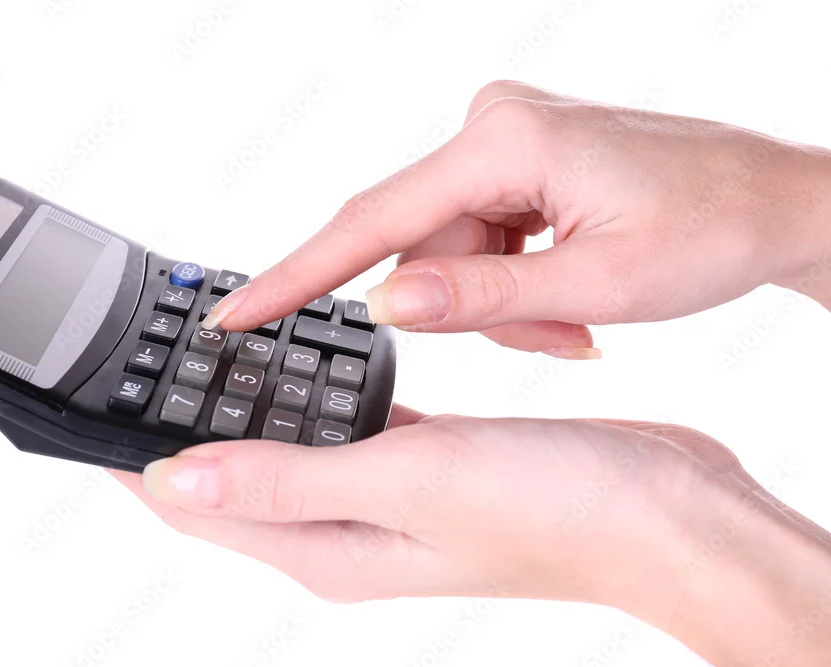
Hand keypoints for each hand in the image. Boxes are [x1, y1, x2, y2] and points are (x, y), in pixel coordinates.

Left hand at [112, 410, 830, 664]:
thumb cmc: (551, 506)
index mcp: (328, 549)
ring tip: (212, 364)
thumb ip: (286, 481)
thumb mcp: (402, 484)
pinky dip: (319, 402)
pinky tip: (315, 372)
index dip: (137, 464)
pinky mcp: (424, 466)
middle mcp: (348, 532)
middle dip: (183, 435)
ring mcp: (388, 500)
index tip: (95, 416)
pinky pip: (348, 431)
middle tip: (145, 375)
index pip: (198, 508)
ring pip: (289, 451)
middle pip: (234, 482)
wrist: (664, 510)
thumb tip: (174, 480)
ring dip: (250, 414)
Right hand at [201, 81, 830, 356]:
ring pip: (453, 253)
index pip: (373, 223)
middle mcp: (491, 127)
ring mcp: (503, 141)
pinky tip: (570, 292)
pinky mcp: (517, 161)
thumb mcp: (599, 282)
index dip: (298, 277)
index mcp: (504, 141)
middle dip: (475, 309)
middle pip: (423, 248)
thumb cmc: (713, 229)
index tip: (236, 313)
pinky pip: (481, 238)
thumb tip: (384, 306)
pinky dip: (516, 281)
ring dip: (504, 303)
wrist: (777, 199)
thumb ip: (482, 299)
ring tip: (578, 320)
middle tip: (560, 336)